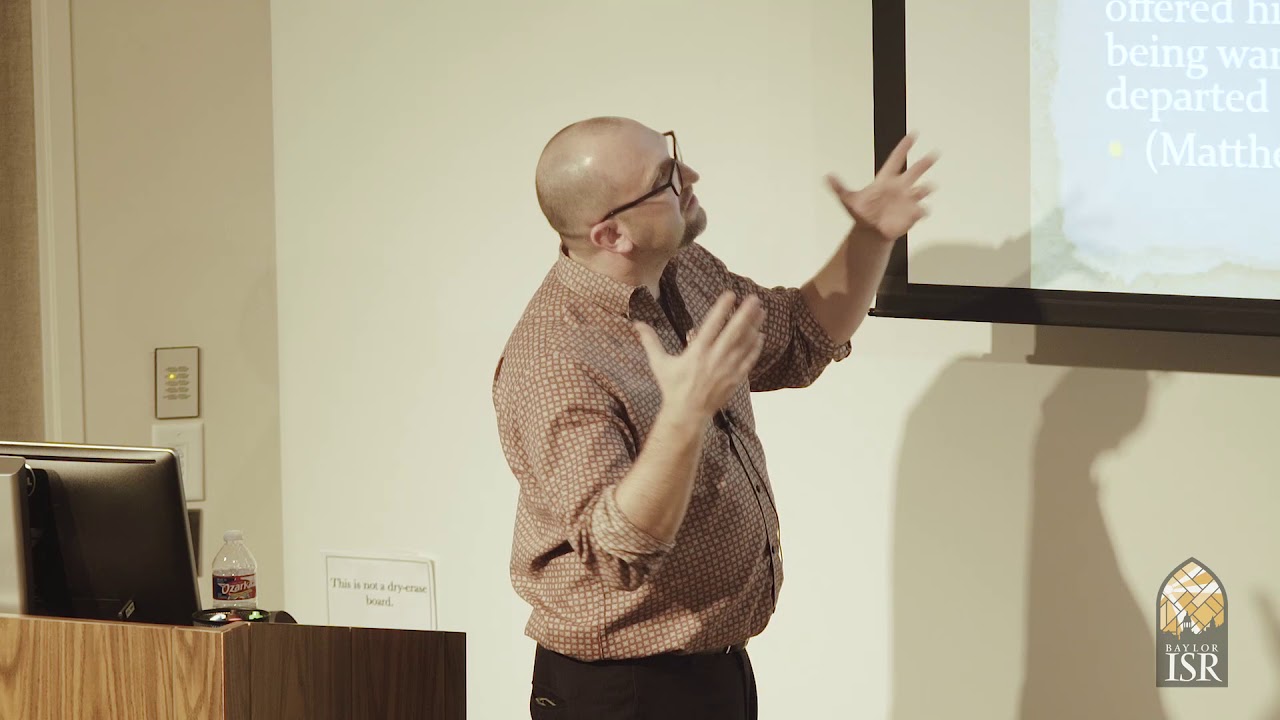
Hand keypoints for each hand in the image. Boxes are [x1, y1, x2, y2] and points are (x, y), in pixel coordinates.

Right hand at [633, 292, 764, 421]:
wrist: (686, 414)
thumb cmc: (672, 387)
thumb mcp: (659, 363)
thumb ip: (650, 341)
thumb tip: (636, 324)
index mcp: (696, 352)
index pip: (712, 325)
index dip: (722, 308)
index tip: (731, 294)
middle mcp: (714, 358)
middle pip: (733, 332)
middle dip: (745, 313)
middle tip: (754, 298)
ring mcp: (727, 369)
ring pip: (744, 344)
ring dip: (753, 326)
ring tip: (761, 311)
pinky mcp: (734, 379)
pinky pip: (748, 360)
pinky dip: (755, 347)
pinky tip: (760, 335)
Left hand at [826, 133, 936, 241]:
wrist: (869, 231)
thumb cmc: (861, 212)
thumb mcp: (848, 200)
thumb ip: (839, 188)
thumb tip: (826, 177)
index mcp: (885, 180)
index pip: (896, 159)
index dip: (904, 148)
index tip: (913, 134)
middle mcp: (900, 187)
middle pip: (915, 171)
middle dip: (924, 163)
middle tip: (934, 154)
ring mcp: (907, 200)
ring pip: (922, 190)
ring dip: (926, 188)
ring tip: (928, 187)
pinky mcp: (911, 215)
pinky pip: (921, 210)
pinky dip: (923, 210)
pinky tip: (921, 211)